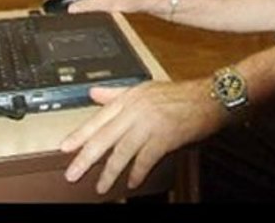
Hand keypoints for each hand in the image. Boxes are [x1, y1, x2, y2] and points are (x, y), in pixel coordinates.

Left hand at [60, 79, 223, 192]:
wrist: (209, 97)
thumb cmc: (180, 95)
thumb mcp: (145, 89)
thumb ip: (117, 93)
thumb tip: (94, 93)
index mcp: (129, 98)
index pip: (99, 118)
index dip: (80, 134)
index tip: (65, 147)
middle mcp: (136, 109)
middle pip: (104, 137)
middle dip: (86, 158)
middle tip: (73, 173)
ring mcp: (150, 122)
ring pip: (122, 150)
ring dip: (110, 171)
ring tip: (101, 186)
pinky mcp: (164, 136)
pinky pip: (145, 158)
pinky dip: (137, 172)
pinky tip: (132, 181)